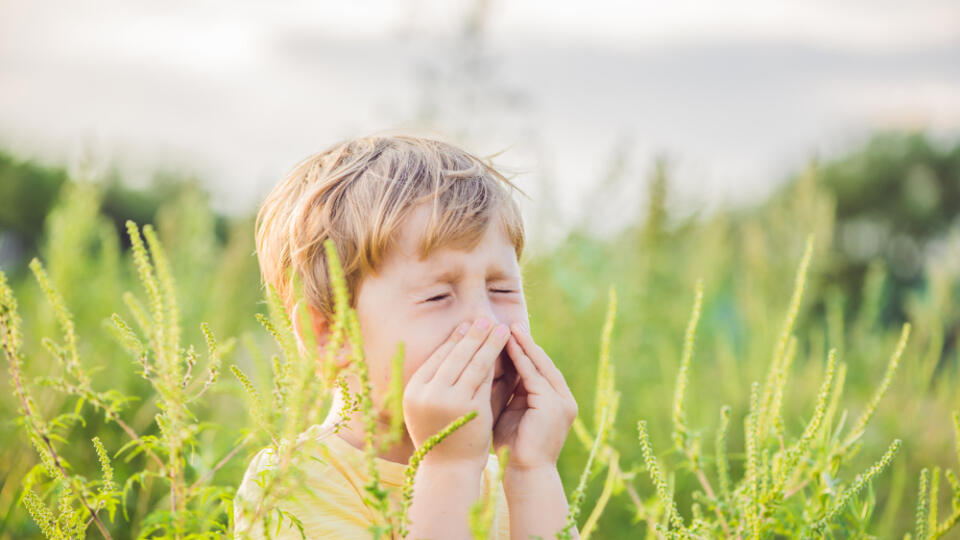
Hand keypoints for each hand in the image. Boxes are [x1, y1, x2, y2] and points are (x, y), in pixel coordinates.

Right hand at [403, 317, 510, 470]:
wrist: (449, 469)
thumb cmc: (444, 435)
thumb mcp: (436, 405)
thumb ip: (446, 379)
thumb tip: (461, 344)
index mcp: (412, 390)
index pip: (437, 357)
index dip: (454, 340)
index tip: (467, 325)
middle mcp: (426, 392)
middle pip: (453, 356)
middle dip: (472, 335)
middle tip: (485, 318)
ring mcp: (446, 399)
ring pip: (471, 363)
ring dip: (487, 342)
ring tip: (500, 327)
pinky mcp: (468, 407)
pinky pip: (483, 377)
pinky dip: (494, 361)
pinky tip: (503, 349)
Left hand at [493, 322, 577, 470]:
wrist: (525, 474)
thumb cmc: (512, 448)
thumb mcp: (511, 412)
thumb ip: (508, 392)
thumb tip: (491, 368)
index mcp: (555, 402)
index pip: (539, 369)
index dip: (524, 350)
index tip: (507, 333)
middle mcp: (564, 399)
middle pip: (542, 363)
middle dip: (525, 342)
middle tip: (510, 322)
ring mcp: (562, 402)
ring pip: (539, 366)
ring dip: (523, 346)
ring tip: (508, 327)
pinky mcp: (553, 405)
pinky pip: (534, 376)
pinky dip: (520, 360)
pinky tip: (508, 346)